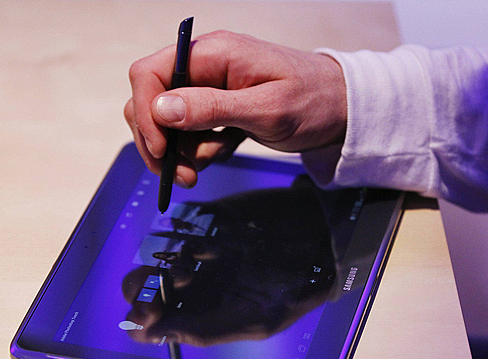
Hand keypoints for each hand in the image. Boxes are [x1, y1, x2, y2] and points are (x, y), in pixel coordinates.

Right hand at [124, 31, 346, 187]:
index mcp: (214, 54)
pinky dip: (198, 150)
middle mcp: (206, 67)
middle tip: (181, 175)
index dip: (146, 112)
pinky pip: (191, 131)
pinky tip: (222, 152)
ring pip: (169, 122)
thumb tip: (162, 108)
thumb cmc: (314, 101)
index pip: (150, 73)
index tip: (161, 149)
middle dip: (159, 141)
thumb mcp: (266, 109)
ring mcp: (211, 88)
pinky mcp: (219, 108)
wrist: (341, 110)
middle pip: (153, 100)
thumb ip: (213, 107)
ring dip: (179, 152)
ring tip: (203, 169)